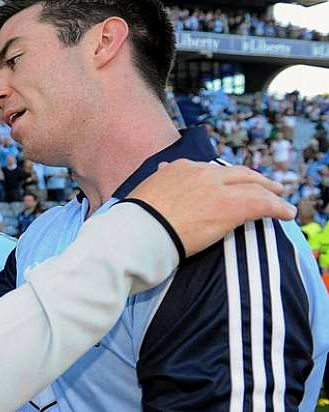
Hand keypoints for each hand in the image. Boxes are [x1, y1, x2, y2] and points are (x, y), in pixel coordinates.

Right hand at [127, 159, 294, 256]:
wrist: (139, 231)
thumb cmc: (135, 220)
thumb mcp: (145, 192)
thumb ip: (159, 182)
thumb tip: (162, 171)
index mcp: (178, 169)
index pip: (209, 170)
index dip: (224, 176)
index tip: (228, 182)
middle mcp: (200, 173)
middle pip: (237, 172)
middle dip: (254, 178)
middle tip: (266, 185)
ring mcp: (217, 188)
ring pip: (253, 185)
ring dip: (269, 191)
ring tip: (279, 198)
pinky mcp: (231, 206)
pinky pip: (263, 203)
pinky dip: (278, 207)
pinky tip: (286, 213)